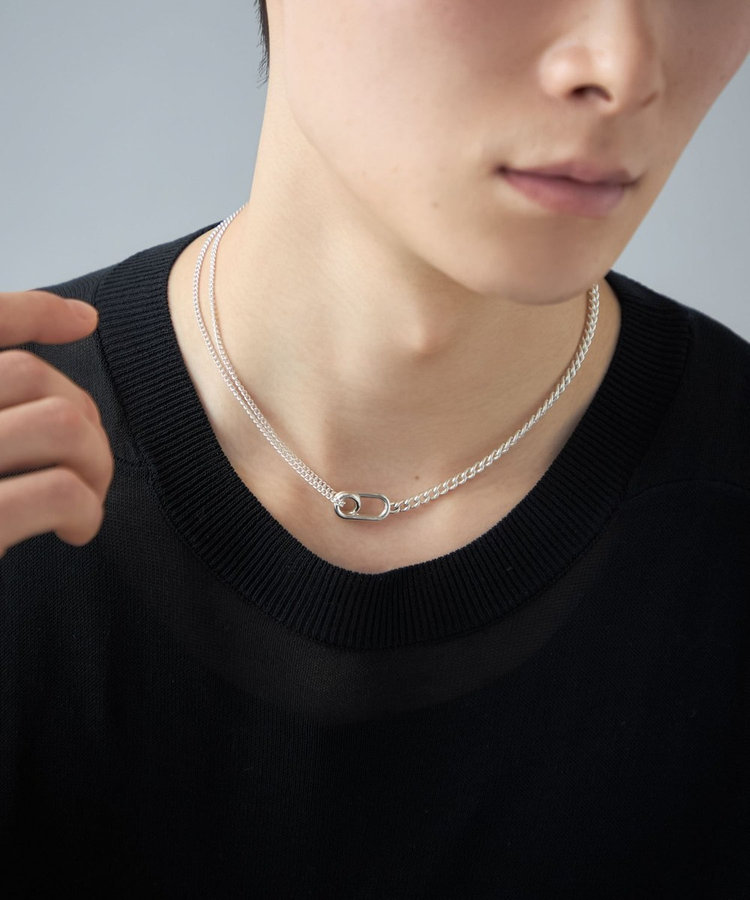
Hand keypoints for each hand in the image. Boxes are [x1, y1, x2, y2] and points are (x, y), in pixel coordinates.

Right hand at [0, 291, 114, 557]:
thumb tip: (81, 320)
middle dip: (82, 417)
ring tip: (84, 499)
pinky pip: (60, 490)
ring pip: (60, 424)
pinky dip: (88, 508)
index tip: (82, 320)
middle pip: (30, 377)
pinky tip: (76, 532)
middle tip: (85, 468)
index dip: (30, 311)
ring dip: (96, 462)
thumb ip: (1, 414)